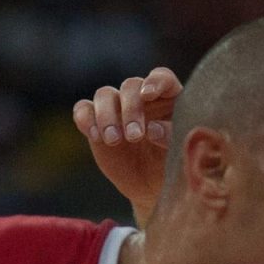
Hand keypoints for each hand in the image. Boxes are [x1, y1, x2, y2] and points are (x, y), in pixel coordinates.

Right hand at [72, 67, 180, 222]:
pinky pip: (83, 109)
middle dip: (131, 109)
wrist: (152, 186)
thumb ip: (170, 137)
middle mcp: (141, 98)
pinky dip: (85, 118)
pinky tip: (95, 136)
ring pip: (105, 94)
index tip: (148, 95)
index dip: (154, 82)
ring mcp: (117, 109)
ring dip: (106, 114)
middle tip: (135, 136)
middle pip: (130, 86)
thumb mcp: (179, 153)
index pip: (162, 78)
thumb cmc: (172, 164)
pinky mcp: (96, 123)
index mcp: (168, 98)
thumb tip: (152, 129)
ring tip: (113, 140)